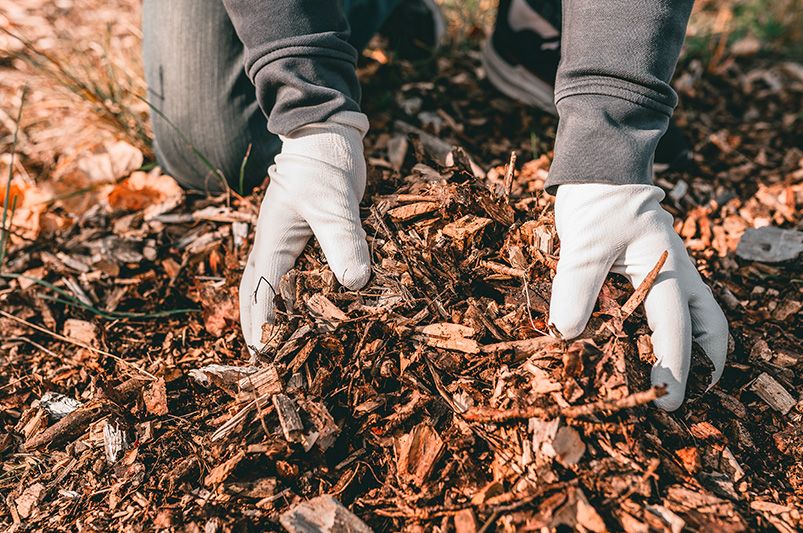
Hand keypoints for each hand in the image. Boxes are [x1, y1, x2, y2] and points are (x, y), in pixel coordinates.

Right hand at [239, 112, 371, 352]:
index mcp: (271, 244)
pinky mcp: (306, 237)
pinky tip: (313, 307)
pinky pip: (295, 273)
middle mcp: (273, 246)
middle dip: (258, 328)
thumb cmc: (322, 167)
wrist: (326, 135)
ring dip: (274, 313)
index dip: (263, 329)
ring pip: (272, 285)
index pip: (262, 295)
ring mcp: (287, 242)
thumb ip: (342, 241)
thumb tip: (355, 284)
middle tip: (265, 361)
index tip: (267, 360)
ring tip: (282, 343)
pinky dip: (297, 294)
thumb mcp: (333, 204)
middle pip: (256, 294)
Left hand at [549, 184, 727, 410]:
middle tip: (687, 397)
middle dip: (704, 364)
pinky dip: (674, 330)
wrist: (600, 170)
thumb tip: (567, 335)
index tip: (666, 401)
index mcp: (667, 269)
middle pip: (709, 326)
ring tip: (681, 379)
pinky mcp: (656, 270)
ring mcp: (671, 271)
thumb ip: (576, 289)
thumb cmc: (595, 204)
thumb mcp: (583, 246)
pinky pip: (676, 306)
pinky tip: (651, 346)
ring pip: (700, 316)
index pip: (676, 327)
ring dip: (697, 348)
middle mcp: (678, 273)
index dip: (673, 367)